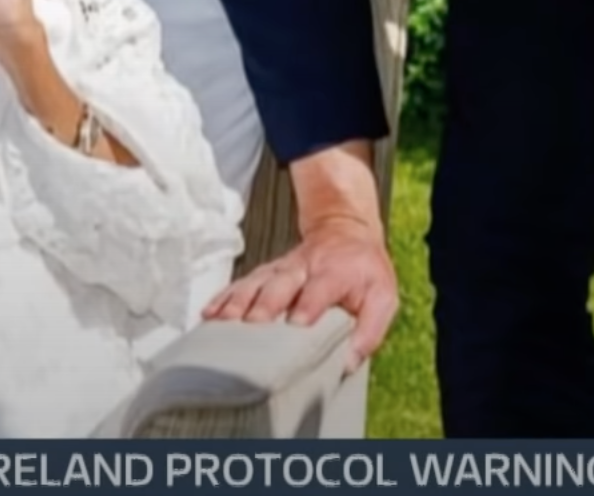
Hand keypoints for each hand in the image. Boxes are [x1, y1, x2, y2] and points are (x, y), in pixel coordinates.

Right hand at [202, 141, 398, 370]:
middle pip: (280, 284)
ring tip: (220, 322)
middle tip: (251, 325)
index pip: (320, 289)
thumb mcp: (384, 297)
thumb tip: (348, 363)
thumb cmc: (364, 271)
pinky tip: (210, 313)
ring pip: (255, 283)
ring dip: (237, 302)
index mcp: (335, 273)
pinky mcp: (266, 273)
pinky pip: (242, 283)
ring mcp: (281, 269)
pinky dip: (224, 297)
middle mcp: (303, 268)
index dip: (308, 305)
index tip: (295, 324)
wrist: (345, 230)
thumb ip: (370, 330)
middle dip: (264, 304)